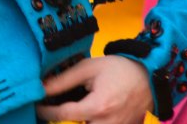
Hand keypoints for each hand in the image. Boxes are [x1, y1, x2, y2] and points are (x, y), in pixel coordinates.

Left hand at [36, 56, 153, 123]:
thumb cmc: (118, 69)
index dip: (46, 112)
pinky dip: (89, 122)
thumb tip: (41, 87)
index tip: (37, 106)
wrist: (149, 77)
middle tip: (51, 109)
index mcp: (98, 107)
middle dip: (61, 120)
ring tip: (67, 109)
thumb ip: (63, 80)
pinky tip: (83, 114)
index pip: (63, 115)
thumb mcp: (88, 68)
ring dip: (76, 121)